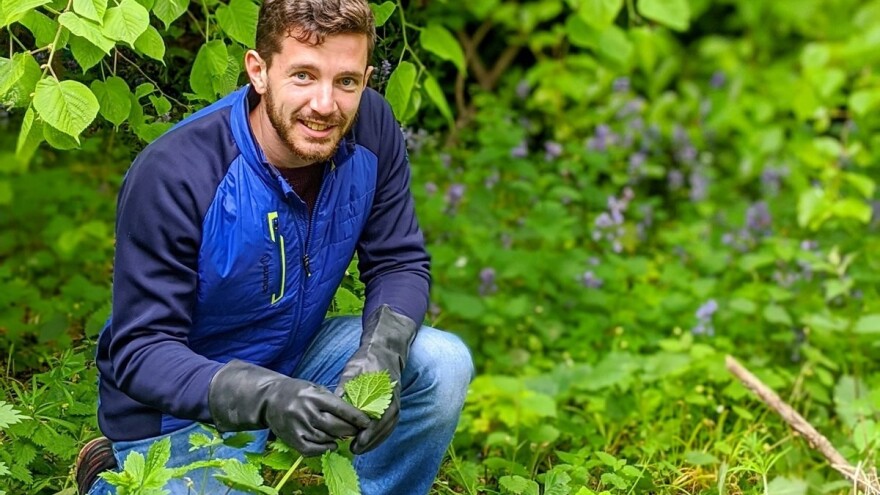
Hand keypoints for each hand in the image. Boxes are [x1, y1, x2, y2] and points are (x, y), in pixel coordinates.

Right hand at [209, 360, 370, 455]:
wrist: (269, 399)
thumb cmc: (297, 392)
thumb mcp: (314, 388)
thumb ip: (332, 400)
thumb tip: (354, 413)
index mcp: (314, 396)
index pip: (340, 408)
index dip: (356, 417)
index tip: (367, 422)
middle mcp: (306, 411)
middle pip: (335, 426)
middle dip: (350, 430)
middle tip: (358, 431)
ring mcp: (298, 426)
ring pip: (325, 438)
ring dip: (338, 439)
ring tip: (344, 436)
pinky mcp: (291, 438)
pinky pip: (312, 449)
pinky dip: (324, 449)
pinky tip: (330, 444)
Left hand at [336, 305, 417, 453]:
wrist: (385, 351)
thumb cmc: (367, 359)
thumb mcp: (353, 369)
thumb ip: (345, 386)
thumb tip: (334, 402)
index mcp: (382, 394)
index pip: (375, 421)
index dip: (365, 434)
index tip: (354, 443)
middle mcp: (392, 402)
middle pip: (382, 428)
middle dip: (368, 441)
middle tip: (354, 449)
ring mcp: (395, 405)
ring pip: (387, 429)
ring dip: (374, 440)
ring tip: (360, 448)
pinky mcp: (394, 406)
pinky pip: (389, 425)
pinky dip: (380, 435)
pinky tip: (369, 440)